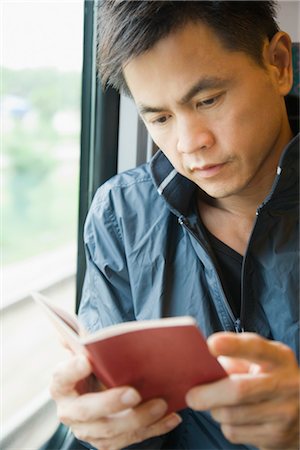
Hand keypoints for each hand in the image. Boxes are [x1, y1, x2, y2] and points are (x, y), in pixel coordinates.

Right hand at [50, 354, 181, 449]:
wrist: (95, 394)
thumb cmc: (93, 370)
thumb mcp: (85, 353)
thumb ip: (80, 342)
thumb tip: (70, 329)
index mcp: (62, 385)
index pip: (62, 378)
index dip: (72, 370)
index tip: (87, 360)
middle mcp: (70, 412)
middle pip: (87, 411)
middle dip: (111, 403)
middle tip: (134, 393)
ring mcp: (89, 430)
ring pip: (112, 431)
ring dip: (138, 418)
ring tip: (160, 404)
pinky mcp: (108, 442)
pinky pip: (132, 438)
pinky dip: (155, 428)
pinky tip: (171, 417)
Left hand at [185, 332, 298, 449]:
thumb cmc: (271, 378)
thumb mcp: (262, 361)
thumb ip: (236, 358)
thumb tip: (203, 365)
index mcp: (279, 358)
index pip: (255, 348)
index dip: (232, 346)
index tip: (210, 345)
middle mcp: (286, 384)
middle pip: (238, 390)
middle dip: (208, 394)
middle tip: (191, 396)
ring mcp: (284, 414)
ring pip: (232, 416)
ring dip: (216, 410)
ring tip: (217, 404)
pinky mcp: (277, 438)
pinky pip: (236, 433)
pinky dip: (227, 426)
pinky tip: (235, 419)